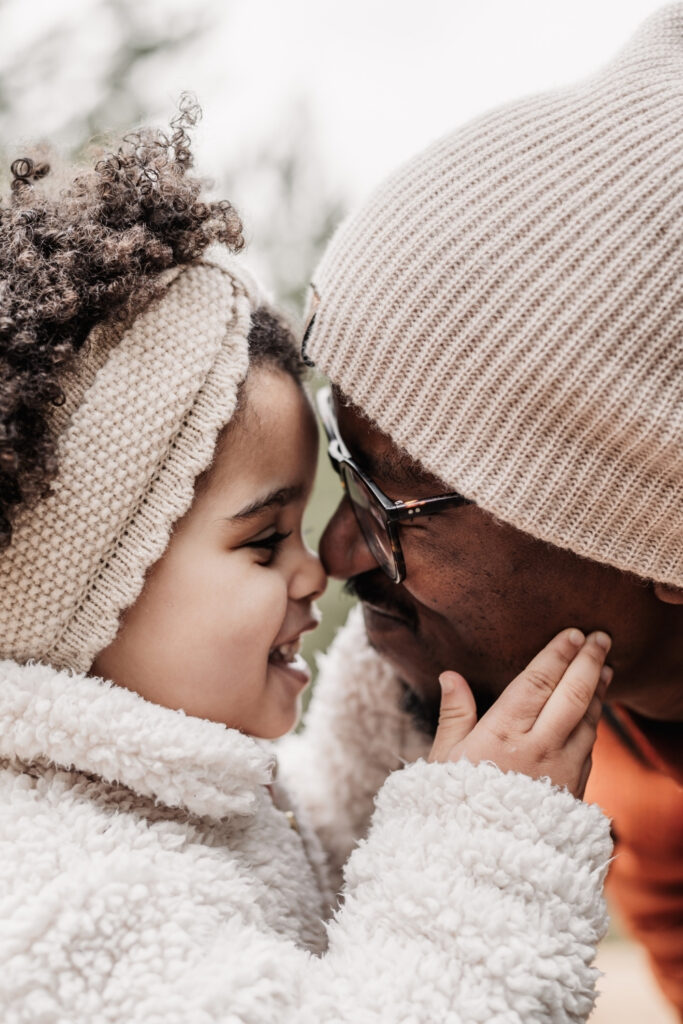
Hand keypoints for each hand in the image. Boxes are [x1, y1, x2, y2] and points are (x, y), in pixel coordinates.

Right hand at [428, 629, 611, 797]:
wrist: (481, 866)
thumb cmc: (452, 809)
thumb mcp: (442, 760)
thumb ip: (453, 714)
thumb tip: (450, 675)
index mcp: (503, 734)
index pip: (539, 681)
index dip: (559, 654)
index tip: (574, 634)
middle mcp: (539, 748)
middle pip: (573, 694)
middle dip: (590, 662)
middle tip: (602, 638)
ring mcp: (561, 772)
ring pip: (588, 721)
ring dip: (599, 691)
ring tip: (605, 669)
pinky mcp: (573, 793)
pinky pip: (589, 749)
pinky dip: (594, 724)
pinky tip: (593, 715)